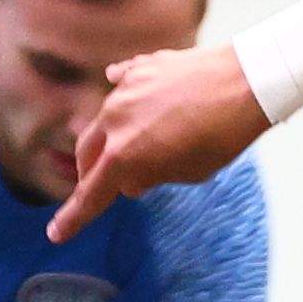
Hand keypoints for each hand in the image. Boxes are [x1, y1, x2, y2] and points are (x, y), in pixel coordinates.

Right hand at [47, 45, 266, 242]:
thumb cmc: (222, 134)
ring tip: (135, 147)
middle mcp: (114, 121)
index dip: (74, 218)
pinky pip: (120, 85)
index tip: (57, 233)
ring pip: (102, 121)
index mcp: (123, 156)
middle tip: (108, 184)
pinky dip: (125, 102)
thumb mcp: (188, 172)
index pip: (90, 194)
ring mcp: (124, 90)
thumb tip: (131, 179)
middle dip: (92, 173)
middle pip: (86, 154)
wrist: (245, 81)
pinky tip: (130, 104)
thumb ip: (150, 176)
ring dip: (111, 139)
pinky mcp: (139, 68)